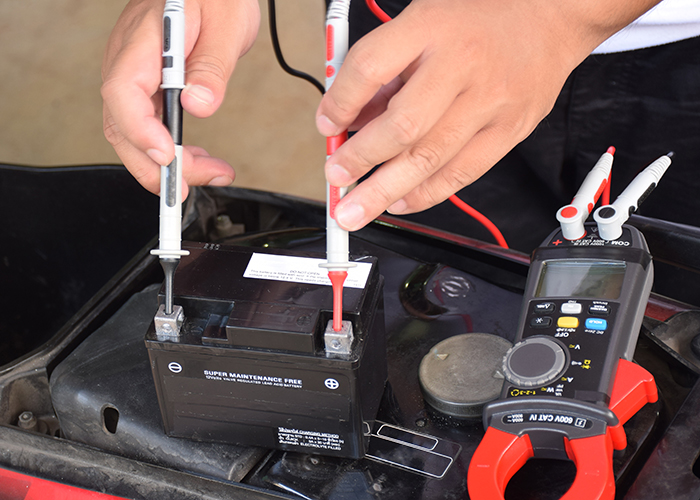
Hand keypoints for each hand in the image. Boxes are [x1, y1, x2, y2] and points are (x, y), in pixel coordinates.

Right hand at [101, 0, 259, 196]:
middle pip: (122, 124)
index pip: (123, 91)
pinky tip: (195, 159)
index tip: (168, 155)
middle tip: (189, 187)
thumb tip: (198, 106)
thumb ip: (212, 67)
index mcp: (146, 39)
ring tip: (208, 174)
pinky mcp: (147, 84)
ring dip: (165, 163)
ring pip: (132, 132)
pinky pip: (147, 124)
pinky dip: (170, 149)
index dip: (141, 130)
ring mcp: (135, 73)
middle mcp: (130, 58)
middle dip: (153, 165)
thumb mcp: (227, 23)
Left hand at [316, 0, 660, 229]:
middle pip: (401, 126)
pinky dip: (425, 194)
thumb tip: (350, 118)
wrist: (551, 15)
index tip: (326, 127)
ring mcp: (489, 102)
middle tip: (336, 180)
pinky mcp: (509, 130)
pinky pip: (462, 173)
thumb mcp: (423, 19)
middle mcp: (460, 66)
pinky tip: (399, 203)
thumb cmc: (480, 18)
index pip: (370, 67)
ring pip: (429, 158)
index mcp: (430, 27)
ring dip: (384, 190)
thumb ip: (387, 68)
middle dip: (360, 160)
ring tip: (355, 210)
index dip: (340, 103)